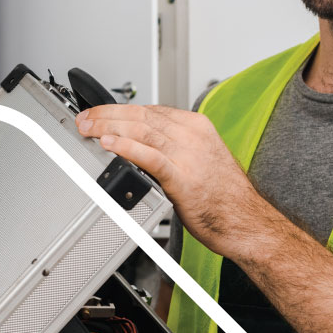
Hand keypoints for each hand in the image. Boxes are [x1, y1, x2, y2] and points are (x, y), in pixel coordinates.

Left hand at [75, 104, 270, 259]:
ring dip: (109, 127)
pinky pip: (150, 156)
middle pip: (142, 116)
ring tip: (88, 129)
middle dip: (108, 115)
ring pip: (142, 130)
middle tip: (85, 119)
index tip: (99, 114)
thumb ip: (174, 147)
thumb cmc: (224, 196)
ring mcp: (188, 156)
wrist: (246, 222)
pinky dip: (127, 147)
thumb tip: (141, 142)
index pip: (150, 110)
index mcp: (197, 127)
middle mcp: (193, 136)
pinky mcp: (183, 178)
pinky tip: (109, 144)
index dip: (119, 110)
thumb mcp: (200, 159)